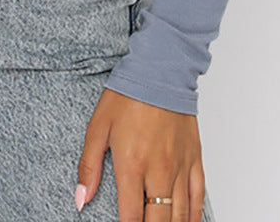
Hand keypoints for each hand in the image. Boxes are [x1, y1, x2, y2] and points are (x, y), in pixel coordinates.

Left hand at [76, 88, 204, 220]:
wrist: (159, 71)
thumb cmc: (127, 96)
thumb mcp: (97, 127)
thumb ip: (88, 166)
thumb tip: (80, 199)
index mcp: (132, 165)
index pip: (130, 217)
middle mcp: (159, 171)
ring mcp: (180, 167)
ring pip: (180, 215)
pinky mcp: (195, 159)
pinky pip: (198, 198)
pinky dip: (193, 217)